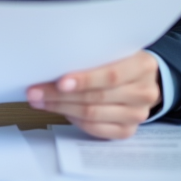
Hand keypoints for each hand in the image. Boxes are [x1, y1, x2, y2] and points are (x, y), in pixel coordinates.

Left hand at [26, 51, 160, 139]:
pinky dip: (74, 120)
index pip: (111, 76)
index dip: (84, 80)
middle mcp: (144, 93)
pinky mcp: (128, 130)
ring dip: (61, 108)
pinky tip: (60, 110)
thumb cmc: (121, 60)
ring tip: (40, 100)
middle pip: (97, 97)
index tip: (59, 82)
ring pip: (93, 114)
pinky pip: (95, 129)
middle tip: (36, 92)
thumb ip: (94, 55)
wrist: (144, 79)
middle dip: (61, 95)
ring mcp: (137, 115)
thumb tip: (53, 62)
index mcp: (143, 67)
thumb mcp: (115, 50)